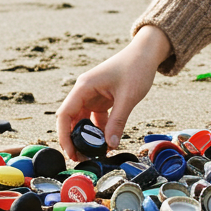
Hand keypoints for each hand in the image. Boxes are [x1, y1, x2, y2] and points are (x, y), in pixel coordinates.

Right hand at [56, 25, 170, 159]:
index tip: (70, 152)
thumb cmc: (136, 68)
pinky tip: (106, 142)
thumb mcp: (128, 97)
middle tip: (82, 158)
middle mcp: (84, 90)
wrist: (146, 52)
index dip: (64, 135)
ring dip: (87, 136)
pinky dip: (99, 129)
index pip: (64, 114)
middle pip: (71, 119)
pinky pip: (95, 117)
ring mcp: (93, 94)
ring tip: (94, 153)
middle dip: (74, 139)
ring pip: (83, 120)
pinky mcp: (102, 98)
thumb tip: (110, 146)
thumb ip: (118, 122)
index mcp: (84, 86)